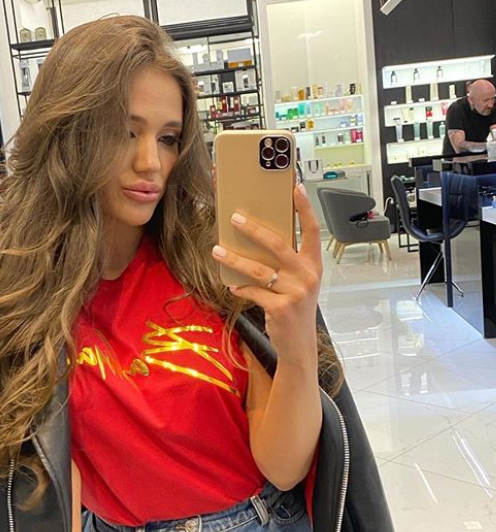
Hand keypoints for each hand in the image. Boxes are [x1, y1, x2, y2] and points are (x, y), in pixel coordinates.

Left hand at [211, 184, 321, 364]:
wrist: (299, 344)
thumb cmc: (296, 308)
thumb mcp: (299, 283)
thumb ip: (286, 263)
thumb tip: (256, 239)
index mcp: (313, 265)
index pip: (312, 230)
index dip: (305, 208)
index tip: (295, 188)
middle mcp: (307, 276)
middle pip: (278, 244)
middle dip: (254, 229)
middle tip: (235, 218)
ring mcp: (295, 292)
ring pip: (258, 269)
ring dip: (234, 259)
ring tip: (217, 251)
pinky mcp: (281, 307)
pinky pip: (253, 291)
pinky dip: (239, 287)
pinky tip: (231, 285)